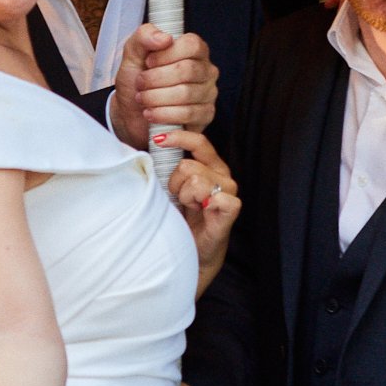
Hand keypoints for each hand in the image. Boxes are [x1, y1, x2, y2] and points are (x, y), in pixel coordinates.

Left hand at [109, 24, 216, 147]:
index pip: (192, 45)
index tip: (148, 62)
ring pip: (185, 93)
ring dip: (155, 97)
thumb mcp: (132, 54)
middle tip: (140, 83)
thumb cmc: (136, 81)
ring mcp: (208, 93)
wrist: (130, 112)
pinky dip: (163, 114)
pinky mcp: (205, 115)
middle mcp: (205, 70)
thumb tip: (164, 38)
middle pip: (187, 70)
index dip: (166, 54)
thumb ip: (144, 37)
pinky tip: (151, 113)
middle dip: (155, 79)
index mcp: (193, 50)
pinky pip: (188, 114)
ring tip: (142, 98)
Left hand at [162, 129, 240, 286]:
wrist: (190, 248)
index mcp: (209, 164)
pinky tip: (200, 213)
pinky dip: (202, 205)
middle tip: (179, 198)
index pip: (198, 141)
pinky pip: (215, 197)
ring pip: (196, 181)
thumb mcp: (172, 186)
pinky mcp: (231, 207)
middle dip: (175, 184)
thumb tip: (154, 142)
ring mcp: (228, 190)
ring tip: (189, 208)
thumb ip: (170, 165)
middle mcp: (222, 174)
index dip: (178, 138)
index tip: (158, 139)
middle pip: (188, 166)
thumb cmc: (180, 216)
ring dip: (185, 197)